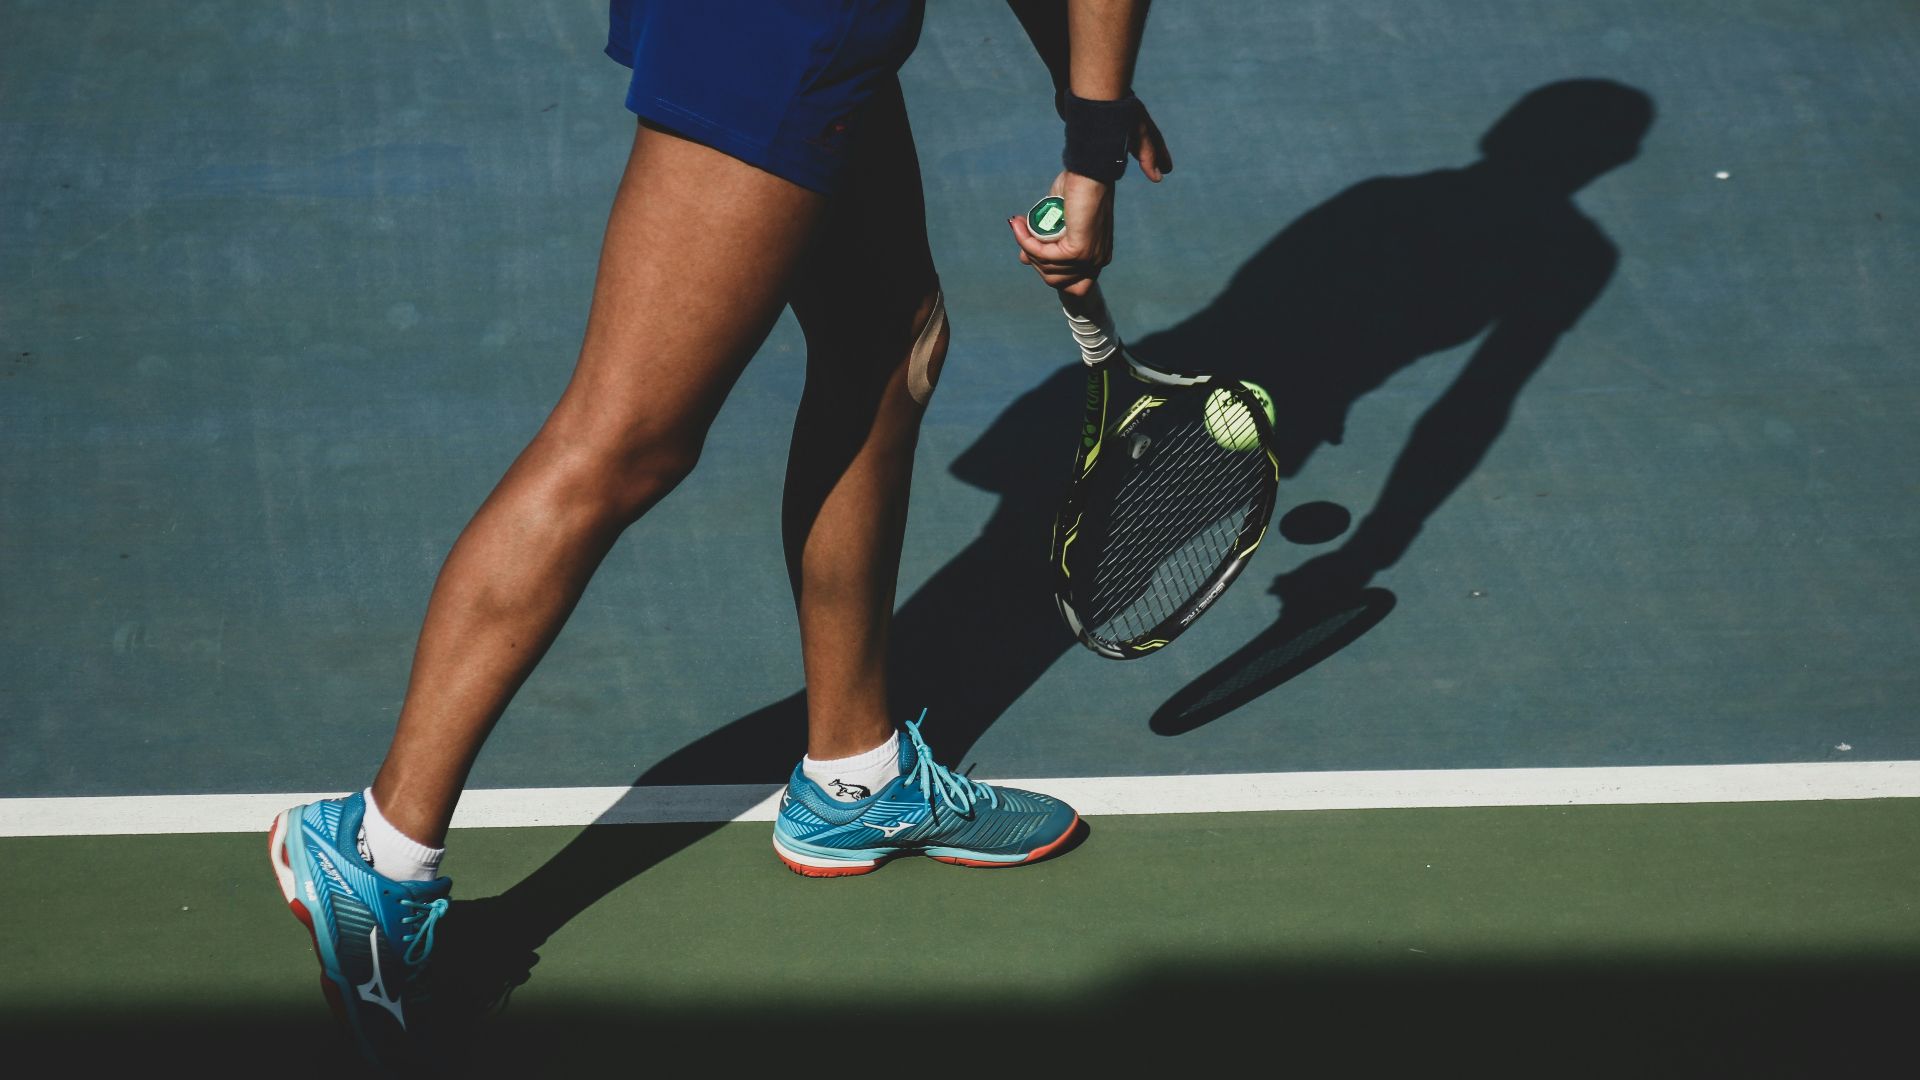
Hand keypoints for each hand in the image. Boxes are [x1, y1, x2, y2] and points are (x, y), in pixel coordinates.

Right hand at [1010, 100, 1171, 294]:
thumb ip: (1045, 242)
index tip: (1031, 253)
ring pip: (1048, 270)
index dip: (1047, 272)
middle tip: (1023, 235)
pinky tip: (1020, 225)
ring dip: (1028, 248)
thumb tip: (1024, 260)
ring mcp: (1090, 259)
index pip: (1072, 285)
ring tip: (1019, 224)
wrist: (1089, 172)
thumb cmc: (1077, 189)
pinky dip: (1028, 242)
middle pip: (1056, 281)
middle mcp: (1097, 262)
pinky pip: (1045, 255)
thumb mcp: (1057, 221)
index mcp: (1097, 257)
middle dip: (1035, 261)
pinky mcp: (1079, 251)